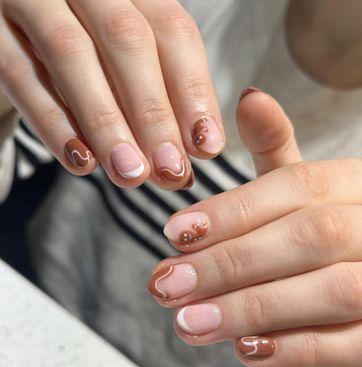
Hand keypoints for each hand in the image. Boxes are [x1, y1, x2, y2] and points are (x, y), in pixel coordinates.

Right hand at [0, 0, 223, 188]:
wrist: (18, 24)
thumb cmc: (87, 48)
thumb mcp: (126, 58)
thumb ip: (159, 89)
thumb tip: (198, 148)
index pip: (172, 31)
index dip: (194, 92)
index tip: (208, 147)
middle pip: (128, 41)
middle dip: (154, 114)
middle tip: (171, 172)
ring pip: (72, 56)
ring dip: (107, 124)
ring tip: (131, 174)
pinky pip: (20, 75)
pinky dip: (53, 123)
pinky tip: (81, 163)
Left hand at [148, 88, 361, 366]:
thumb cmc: (328, 234)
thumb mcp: (305, 191)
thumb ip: (276, 151)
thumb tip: (249, 96)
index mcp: (355, 185)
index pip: (294, 187)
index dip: (230, 211)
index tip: (172, 232)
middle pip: (308, 237)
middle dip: (229, 263)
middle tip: (165, 284)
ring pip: (330, 290)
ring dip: (251, 308)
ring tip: (188, 323)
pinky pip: (352, 344)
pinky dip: (295, 348)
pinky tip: (243, 348)